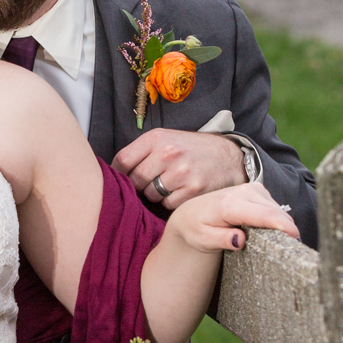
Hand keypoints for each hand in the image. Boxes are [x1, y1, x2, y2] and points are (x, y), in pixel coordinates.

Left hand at [113, 130, 248, 207]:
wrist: (229, 158)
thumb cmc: (192, 150)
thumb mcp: (168, 139)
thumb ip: (143, 152)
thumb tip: (113, 172)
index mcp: (157, 138)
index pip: (122, 160)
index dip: (118, 173)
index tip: (121, 179)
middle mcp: (168, 152)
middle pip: (135, 180)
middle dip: (139, 185)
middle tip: (151, 182)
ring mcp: (181, 172)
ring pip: (151, 195)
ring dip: (157, 194)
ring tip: (171, 184)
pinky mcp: (193, 189)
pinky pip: (168, 204)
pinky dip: (172, 202)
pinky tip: (182, 192)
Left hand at [164, 182, 299, 256]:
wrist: (191, 212)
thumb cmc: (196, 228)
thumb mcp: (202, 239)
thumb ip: (221, 240)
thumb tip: (240, 240)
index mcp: (230, 204)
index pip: (265, 215)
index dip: (284, 227)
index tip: (296, 239)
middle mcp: (243, 192)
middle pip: (276, 212)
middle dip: (287, 230)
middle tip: (290, 250)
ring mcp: (252, 188)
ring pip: (278, 210)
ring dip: (282, 226)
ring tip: (278, 244)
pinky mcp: (257, 190)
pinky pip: (275, 207)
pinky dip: (277, 220)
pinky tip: (271, 232)